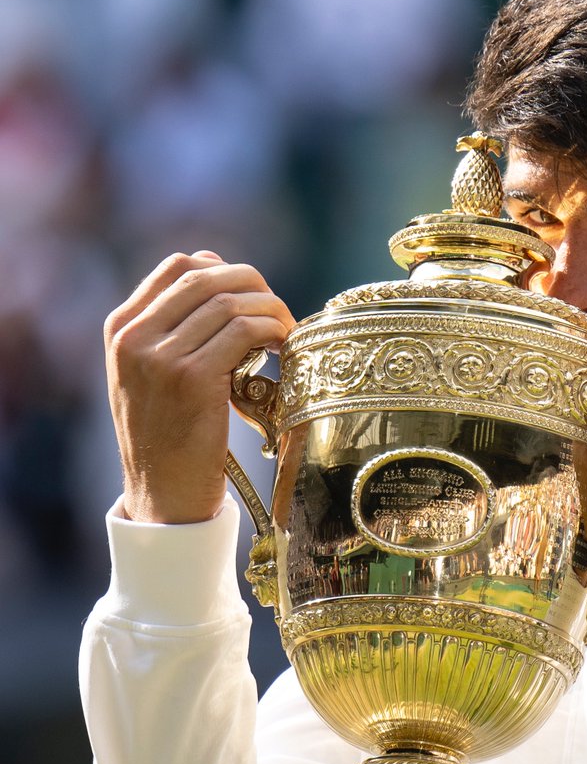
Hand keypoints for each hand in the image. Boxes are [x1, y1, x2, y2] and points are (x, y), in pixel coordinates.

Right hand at [104, 252, 294, 523]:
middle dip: (255, 287)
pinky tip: (285, 349)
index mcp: (122, 328)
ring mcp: (160, 356)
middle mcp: (134, 335)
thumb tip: (226, 287)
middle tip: (280, 313)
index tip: (253, 295)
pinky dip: (273, 331)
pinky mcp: (192, 378)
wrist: (162, 496)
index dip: (226, 270)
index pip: (179, 267)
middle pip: (207, 276)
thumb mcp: (154, 377)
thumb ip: (174, 334)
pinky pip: (243, 331)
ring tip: (287, 333)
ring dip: (271, 310)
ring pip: (230, 301)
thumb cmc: (169, 439)